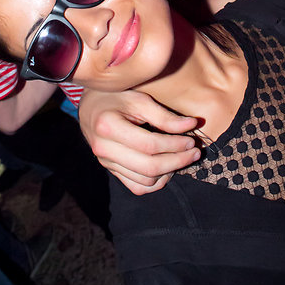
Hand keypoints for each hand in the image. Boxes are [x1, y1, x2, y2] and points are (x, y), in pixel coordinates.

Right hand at [79, 88, 200, 194]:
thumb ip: (164, 116)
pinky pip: (136, 187)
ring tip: (182, 157)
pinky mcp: (110, 170)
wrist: (90, 106)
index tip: (191, 140)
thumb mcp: (139, 99)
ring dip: (169, 172)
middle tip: (194, 152)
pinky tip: (167, 168)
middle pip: (148, 167)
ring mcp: (106, 162)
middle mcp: (104, 149)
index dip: (175, 145)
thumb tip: (192, 125)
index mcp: (108, 127)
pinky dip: (155, 182)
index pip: (149, 145)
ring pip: (144, 181)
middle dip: (177, 161)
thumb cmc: (115, 97)